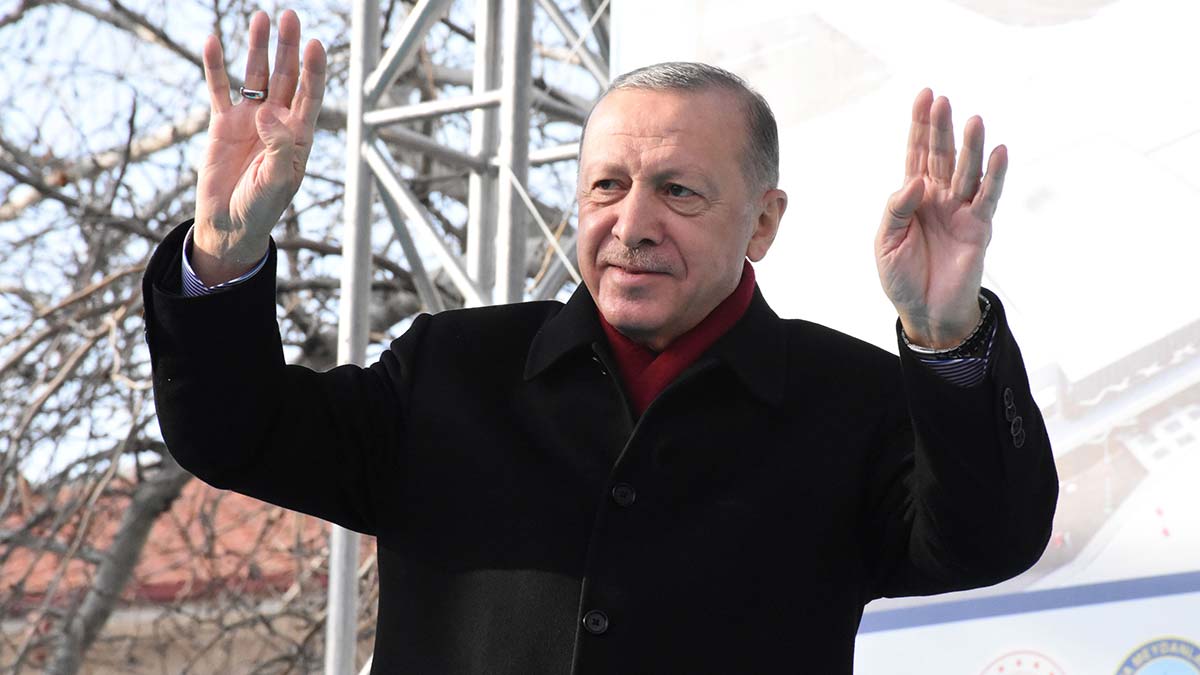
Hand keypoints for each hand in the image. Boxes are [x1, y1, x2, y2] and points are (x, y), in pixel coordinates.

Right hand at [192, 10, 325, 284]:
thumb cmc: (261, 207)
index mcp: (298, 136)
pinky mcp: (223, 124)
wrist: (230, 224)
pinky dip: (217, 66)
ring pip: (256, 76)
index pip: (309, 95)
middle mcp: (277, 122)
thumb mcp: (277, 181)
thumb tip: (269, 113)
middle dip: (288, 48)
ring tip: (261, 17)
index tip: (315, 44)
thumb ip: (278, 147)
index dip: (313, 70)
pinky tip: (214, 41)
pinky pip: (220, 89)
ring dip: (259, 48)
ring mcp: (250, 120)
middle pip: (285, 77)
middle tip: (291, 16)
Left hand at [875, 89, 1005, 347]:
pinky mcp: (978, 228)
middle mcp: (938, 197)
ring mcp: (960, 210)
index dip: (919, 126)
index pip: (916, 154)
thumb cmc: (902, 277)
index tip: (924, 96)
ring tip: (972, 120)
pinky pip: (987, 198)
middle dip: (940, 129)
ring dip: (970, 146)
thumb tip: (915, 182)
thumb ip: (896, 210)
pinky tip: (999, 152)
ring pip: (966, 171)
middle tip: (942, 100)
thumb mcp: (885, 243)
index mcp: (912, 197)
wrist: (925, 312)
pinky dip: (994, 176)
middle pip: (940, 155)